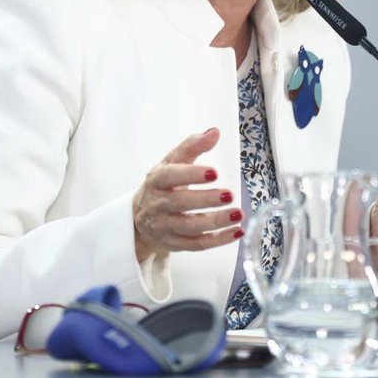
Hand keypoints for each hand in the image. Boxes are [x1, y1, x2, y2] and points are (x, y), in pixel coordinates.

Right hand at [132, 128, 242, 262]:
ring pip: (190, 227)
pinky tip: (237, 231)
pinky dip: (219, 240)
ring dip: (216, 222)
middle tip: (229, 194)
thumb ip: (192, 146)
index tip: (214, 172)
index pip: (170, 177)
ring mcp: (165, 227)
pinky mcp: (175, 244)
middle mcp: (157, 205)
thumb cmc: (162, 186)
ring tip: (238, 214)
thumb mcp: (171, 163)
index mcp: (156, 180)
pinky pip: (198, 245)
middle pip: (180, 203)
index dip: (191, 175)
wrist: (139, 217)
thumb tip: (214, 132)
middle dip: (206, 200)